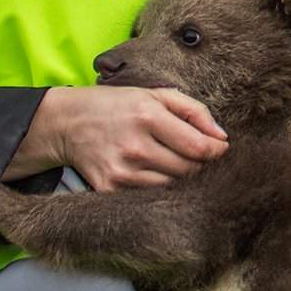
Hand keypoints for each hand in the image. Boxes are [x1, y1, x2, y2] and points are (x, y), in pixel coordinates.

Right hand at [4, 85, 226, 188]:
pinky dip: (160, 188)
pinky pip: (149, 196)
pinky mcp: (109, 189)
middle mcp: (134, 147)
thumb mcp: (156, 95)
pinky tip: (157, 173)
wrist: (68, 123)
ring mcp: (120, 172)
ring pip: (172, 186)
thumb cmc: (119, 106)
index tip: (221, 150)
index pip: (198, 147)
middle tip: (200, 157)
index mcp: (148, 117)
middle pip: (188, 170)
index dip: (217, 152)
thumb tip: (222, 138)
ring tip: (178, 163)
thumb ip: (195, 111)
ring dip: (182, 178)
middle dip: (201, 165)